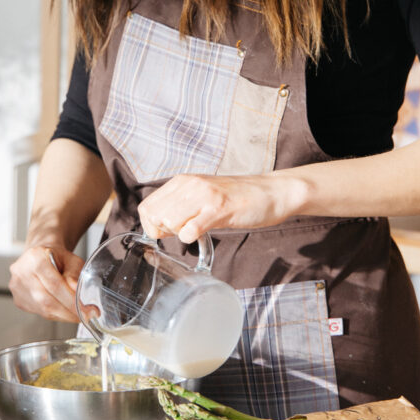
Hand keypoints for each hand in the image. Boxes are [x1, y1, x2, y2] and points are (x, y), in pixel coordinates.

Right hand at [8, 244, 84, 322]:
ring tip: (78, 315)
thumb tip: (79, 294)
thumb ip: (75, 275)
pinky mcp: (18, 299)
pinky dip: (55, 315)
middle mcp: (21, 272)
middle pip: (46, 300)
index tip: (86, 310)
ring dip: (63, 315)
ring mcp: (17, 287)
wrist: (42, 256)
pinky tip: (65, 312)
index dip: (71, 300)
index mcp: (35, 257)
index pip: (54, 285)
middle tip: (85, 316)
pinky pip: (39, 312)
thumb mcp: (72, 260)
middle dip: (68, 312)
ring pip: (42, 309)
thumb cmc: (57, 257)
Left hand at [137, 173, 303, 242]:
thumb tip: (158, 226)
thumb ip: (180, 205)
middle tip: (184, 231)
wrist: (272, 192)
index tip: (169, 231)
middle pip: (154, 216)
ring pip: (169, 221)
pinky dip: (192, 238)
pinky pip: (191, 229)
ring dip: (179, 233)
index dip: (152, 225)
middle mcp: (190, 184)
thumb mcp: (202, 195)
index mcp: (183, 181)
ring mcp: (205, 196)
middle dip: (164, 231)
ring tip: (197, 230)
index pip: (147, 207)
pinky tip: (204, 233)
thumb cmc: (238, 197)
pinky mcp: (220, 209)